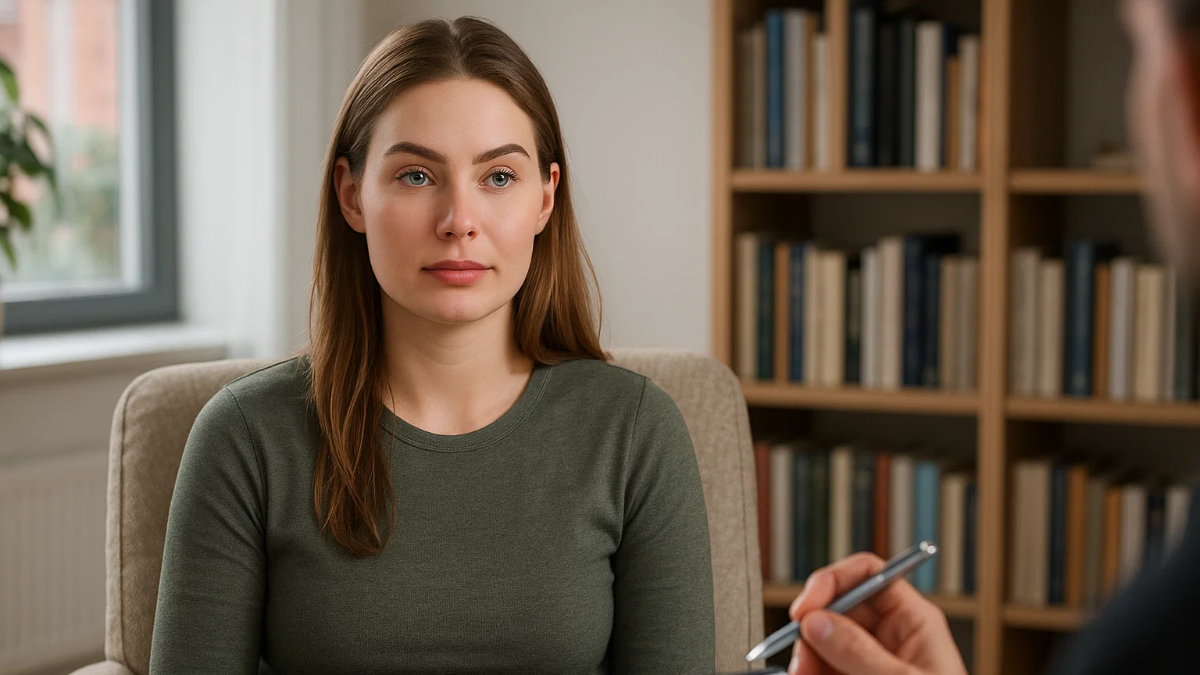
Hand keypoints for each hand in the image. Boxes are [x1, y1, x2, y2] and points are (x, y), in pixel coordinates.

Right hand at [784, 553, 967, 674]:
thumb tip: (817, 622)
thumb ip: (860, 653)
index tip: (806, 606)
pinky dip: (810, 673)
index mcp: (912, 622)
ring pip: (822, 643)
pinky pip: (822, 670)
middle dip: (812, 631)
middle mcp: (887, 637)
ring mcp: (868, 662)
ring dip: (806, 660)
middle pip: (836, 610)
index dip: (833, 581)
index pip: (868, 575)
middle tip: (802, 656)